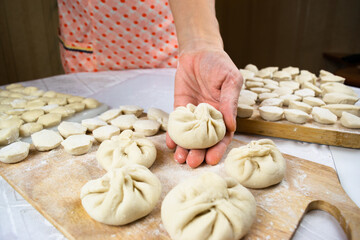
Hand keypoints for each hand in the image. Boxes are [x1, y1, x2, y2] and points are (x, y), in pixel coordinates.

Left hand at [166, 48, 242, 167]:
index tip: (212, 160)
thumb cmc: (219, 65)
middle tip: (192, 162)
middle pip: (204, 141)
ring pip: (189, 136)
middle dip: (199, 153)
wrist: (199, 51)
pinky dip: (173, 135)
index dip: (218, 149)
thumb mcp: (230, 80)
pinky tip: (170, 143)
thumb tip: (232, 127)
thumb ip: (230, 102)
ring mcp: (193, 115)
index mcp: (224, 114)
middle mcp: (208, 118)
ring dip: (185, 148)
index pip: (222, 137)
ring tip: (180, 158)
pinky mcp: (179, 108)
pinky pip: (176, 124)